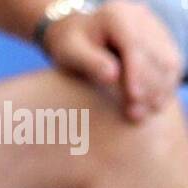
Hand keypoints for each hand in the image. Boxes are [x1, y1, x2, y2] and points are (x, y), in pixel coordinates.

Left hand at [44, 1, 182, 120]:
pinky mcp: (160, 41)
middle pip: (156, 53)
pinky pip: (171, 65)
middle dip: (149, 86)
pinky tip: (153, 106)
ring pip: (169, 60)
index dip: (137, 71)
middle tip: (136, 115)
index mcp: (116, 15)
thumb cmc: (71, 47)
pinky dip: (165, 86)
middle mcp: (139, 16)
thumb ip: (90, 62)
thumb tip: (112, 76)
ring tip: (144, 114)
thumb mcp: (71, 53)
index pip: (134, 44)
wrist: (81, 36)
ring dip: (160, 89)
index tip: (134, 97)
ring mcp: (153, 27)